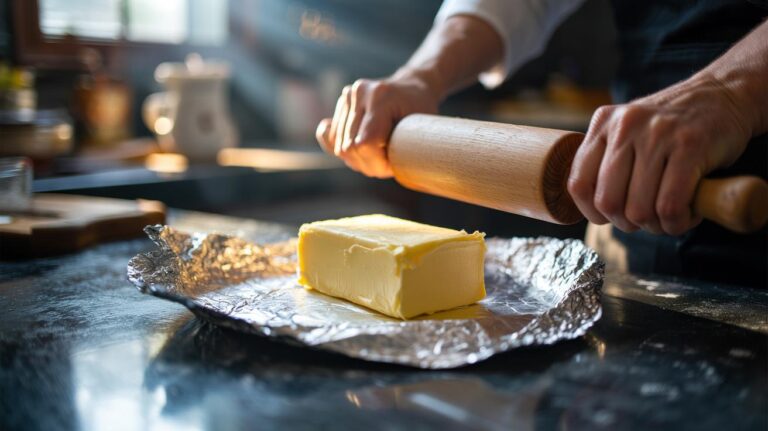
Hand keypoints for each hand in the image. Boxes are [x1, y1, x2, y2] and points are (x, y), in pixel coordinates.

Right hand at [316, 71, 439, 177]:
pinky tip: (359, 148)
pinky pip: (329, 137)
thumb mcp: (422, 130)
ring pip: (339, 147)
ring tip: (378, 153)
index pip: (364, 144)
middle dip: (368, 164)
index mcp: (380, 96)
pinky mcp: (340, 104)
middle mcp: (358, 93)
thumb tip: (387, 169)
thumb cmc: (421, 112)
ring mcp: (346, 97)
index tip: (393, 165)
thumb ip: (404, 150)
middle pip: (349, 148)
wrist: (411, 88)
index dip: (377, 163)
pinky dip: (343, 149)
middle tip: (387, 163)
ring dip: (358, 159)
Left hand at [567, 74, 753, 235]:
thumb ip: (608, 159)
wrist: (725, 93)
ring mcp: (657, 134)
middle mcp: (625, 126)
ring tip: (670, 215)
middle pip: (608, 202)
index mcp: (604, 123)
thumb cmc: (673, 125)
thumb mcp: (630, 130)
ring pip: (639, 209)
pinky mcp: (690, 146)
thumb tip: (594, 208)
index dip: (593, 212)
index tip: (611, 217)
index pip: (578, 184)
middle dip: (627, 223)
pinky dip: (677, 222)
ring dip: (656, 225)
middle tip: (646, 218)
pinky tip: (687, 214)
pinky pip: (669, 206)